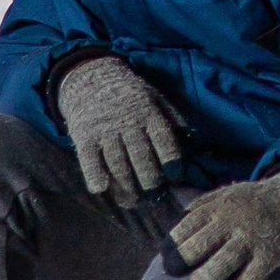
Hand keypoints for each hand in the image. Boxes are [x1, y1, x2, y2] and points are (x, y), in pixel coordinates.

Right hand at [60, 54, 185, 198]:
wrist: (90, 77)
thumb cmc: (129, 94)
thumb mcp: (155, 98)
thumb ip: (174, 119)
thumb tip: (195, 142)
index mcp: (148, 113)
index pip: (164, 139)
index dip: (172, 161)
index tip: (177, 177)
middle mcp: (128, 122)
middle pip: (141, 157)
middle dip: (151, 180)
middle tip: (155, 195)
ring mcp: (105, 130)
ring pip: (117, 163)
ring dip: (126, 186)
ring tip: (133, 201)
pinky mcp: (84, 136)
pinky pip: (89, 159)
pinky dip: (94, 175)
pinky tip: (101, 188)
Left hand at [169, 169, 279, 279]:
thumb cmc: (256, 200)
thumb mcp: (229, 192)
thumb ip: (203, 204)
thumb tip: (177, 221)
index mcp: (217, 207)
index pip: (184, 228)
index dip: (171, 247)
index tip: (167, 260)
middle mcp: (231, 223)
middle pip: (196, 249)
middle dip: (182, 266)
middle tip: (181, 276)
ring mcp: (250, 240)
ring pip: (219, 266)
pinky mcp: (270, 256)